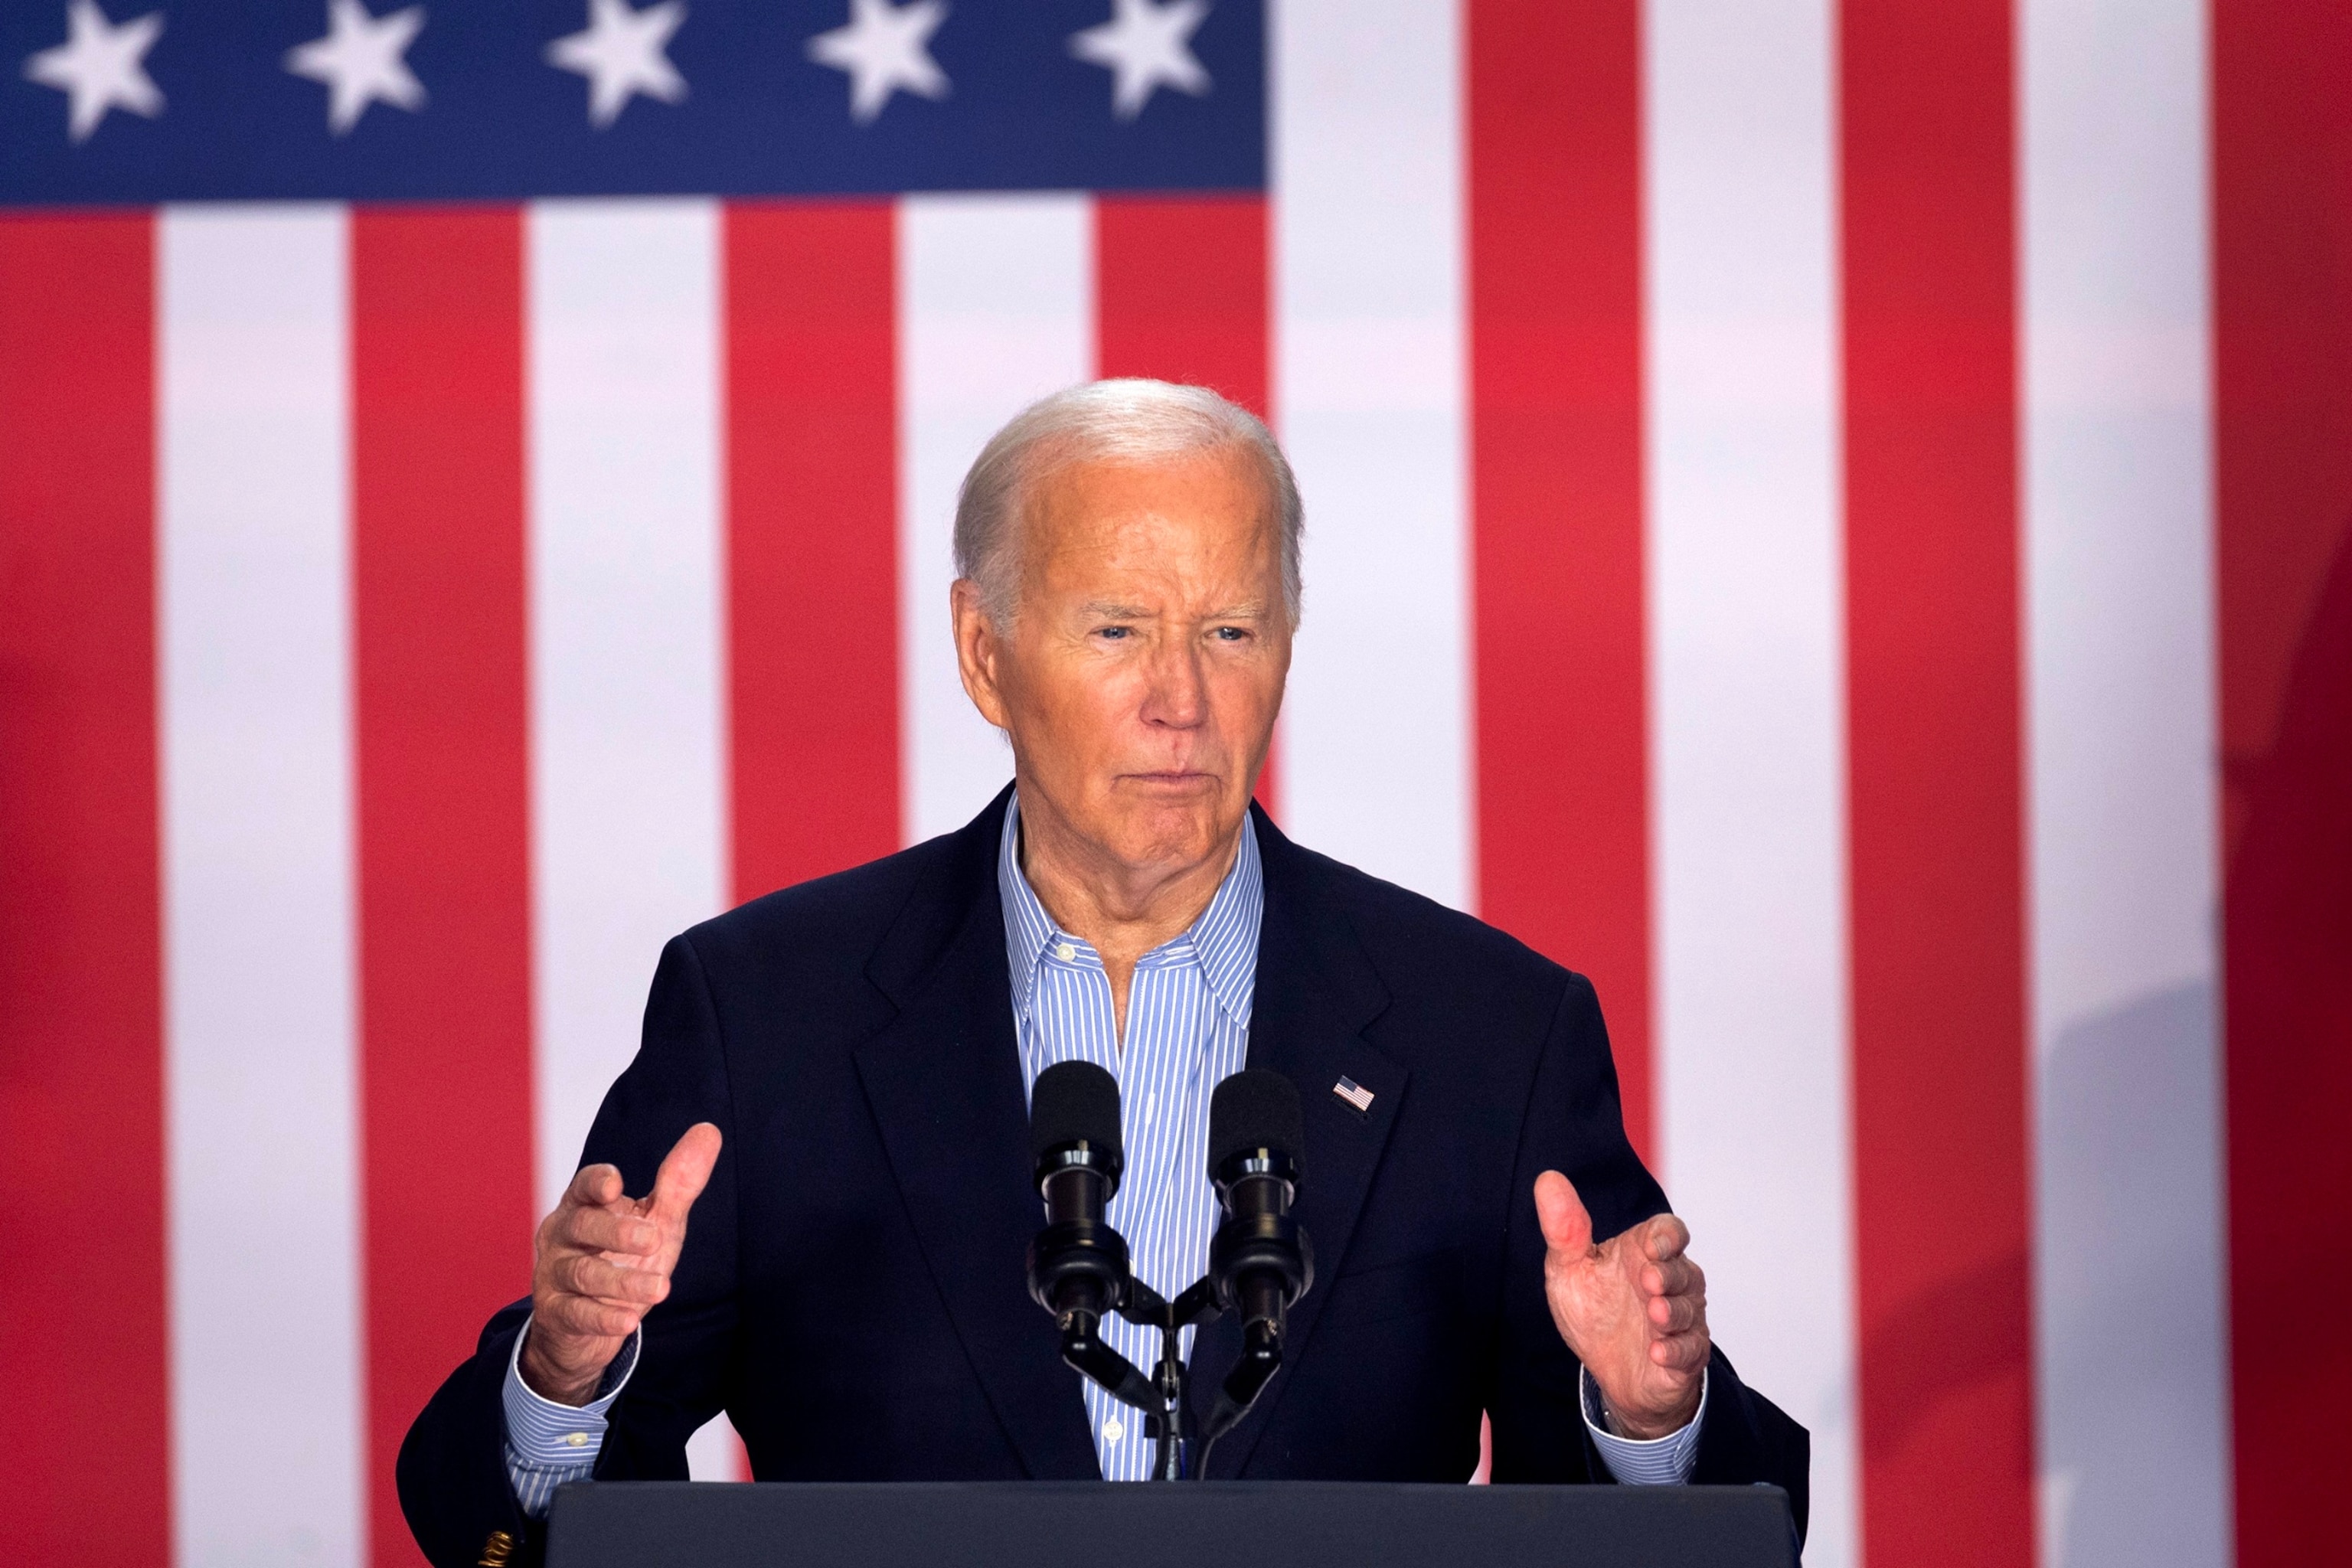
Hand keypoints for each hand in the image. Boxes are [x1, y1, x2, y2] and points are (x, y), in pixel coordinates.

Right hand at [519, 1123, 721, 1405]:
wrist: (587, 1323)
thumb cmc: (623, 1257)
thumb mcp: (655, 1220)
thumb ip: (679, 1182)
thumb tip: (709, 1131)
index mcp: (584, 1204)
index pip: (584, 1185)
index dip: (595, 1182)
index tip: (614, 1184)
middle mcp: (563, 1234)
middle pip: (582, 1225)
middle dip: (616, 1231)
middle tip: (652, 1238)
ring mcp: (555, 1274)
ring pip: (582, 1273)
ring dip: (622, 1282)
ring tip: (660, 1288)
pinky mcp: (557, 1313)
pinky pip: (577, 1314)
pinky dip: (603, 1318)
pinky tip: (626, 1322)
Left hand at [1534, 1171, 1706, 1438]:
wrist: (1611, 1372)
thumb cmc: (1595, 1312)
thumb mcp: (1570, 1270)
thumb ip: (1564, 1229)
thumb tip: (1548, 1180)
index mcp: (1643, 1253)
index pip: (1668, 1231)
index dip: (1667, 1235)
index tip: (1651, 1245)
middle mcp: (1670, 1281)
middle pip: (1682, 1269)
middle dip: (1669, 1275)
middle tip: (1649, 1281)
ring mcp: (1683, 1317)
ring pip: (1689, 1309)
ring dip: (1673, 1312)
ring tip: (1655, 1315)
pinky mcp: (1688, 1352)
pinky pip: (1691, 1349)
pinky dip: (1676, 1350)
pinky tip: (1658, 1352)